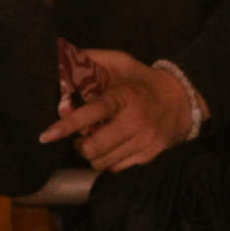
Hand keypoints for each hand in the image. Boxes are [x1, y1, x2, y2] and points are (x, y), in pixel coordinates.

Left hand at [38, 50, 198, 172]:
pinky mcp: (149, 156)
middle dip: (81, 145)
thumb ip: (92, 61)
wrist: (184, 99)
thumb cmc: (143, 81)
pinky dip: (110, 161)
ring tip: (100, 141)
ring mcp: (143, 142)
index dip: (67, 125)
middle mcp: (134, 122)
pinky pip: (116, 169)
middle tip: (84, 136)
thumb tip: (63, 62)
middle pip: (92, 148)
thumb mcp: (121, 63)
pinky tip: (115, 148)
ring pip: (101, 163)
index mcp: (124, 97)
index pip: (91, 114)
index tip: (46, 136)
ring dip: (94, 154)